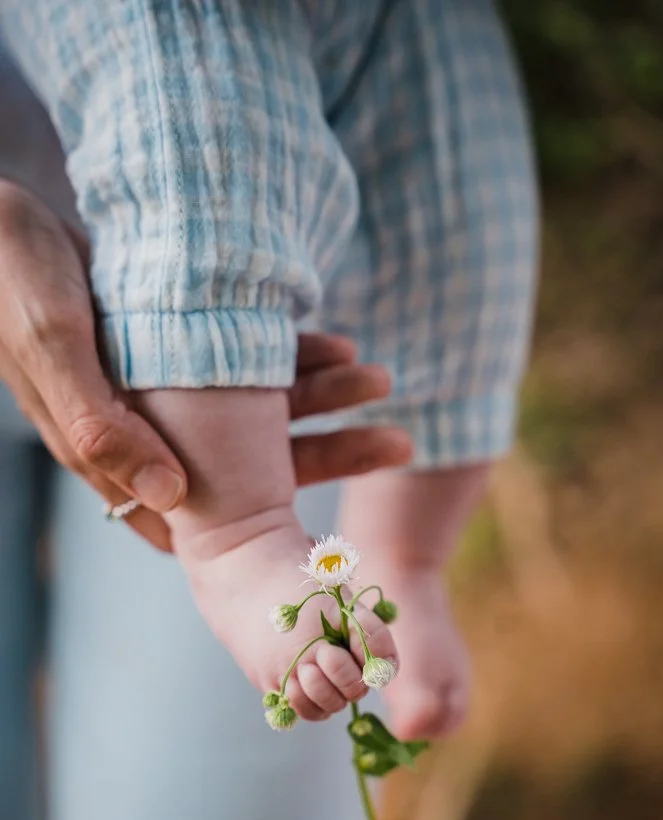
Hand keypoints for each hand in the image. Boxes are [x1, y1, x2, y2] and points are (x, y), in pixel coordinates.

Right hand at [0, 179, 410, 550]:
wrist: (2, 220)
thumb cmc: (16, 280)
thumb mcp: (53, 346)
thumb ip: (101, 424)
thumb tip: (170, 497)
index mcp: (116, 457)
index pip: (207, 522)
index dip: (275, 530)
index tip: (340, 531)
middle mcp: (147, 436)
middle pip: (254, 469)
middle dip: (327, 454)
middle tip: (399, 440)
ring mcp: (167, 395)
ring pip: (259, 414)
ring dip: (321, 399)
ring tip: (378, 377)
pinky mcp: (180, 352)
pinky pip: (248, 363)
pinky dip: (293, 357)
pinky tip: (336, 343)